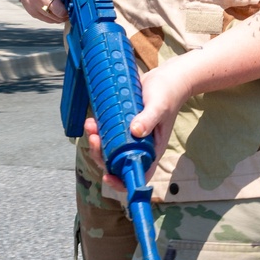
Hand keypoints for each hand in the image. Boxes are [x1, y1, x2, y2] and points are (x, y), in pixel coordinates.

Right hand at [13, 0, 72, 22]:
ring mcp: (32, 2)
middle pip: (58, 8)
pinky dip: (56, 16)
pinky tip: (57, 6)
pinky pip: (49, 20)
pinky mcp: (31, 11)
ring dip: (63, 13)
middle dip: (69, 8)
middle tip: (74, 3)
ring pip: (55, 17)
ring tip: (65, 2)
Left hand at [83, 54, 194, 187]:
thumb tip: (135, 132)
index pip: (138, 174)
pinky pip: (108, 133)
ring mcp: (130, 136)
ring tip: (91, 125)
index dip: (121, 182)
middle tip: (94, 138)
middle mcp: (140, 146)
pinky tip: (92, 119)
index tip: (106, 176)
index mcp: (152, 150)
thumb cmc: (168, 93)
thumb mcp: (159, 106)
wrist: (166, 77)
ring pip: (109, 148)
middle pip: (116, 163)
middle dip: (101, 155)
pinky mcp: (122, 124)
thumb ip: (149, 118)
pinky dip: (98, 129)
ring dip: (96, 142)